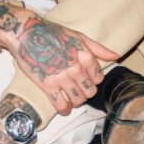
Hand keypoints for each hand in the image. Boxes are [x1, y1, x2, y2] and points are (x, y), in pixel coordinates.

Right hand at [0, 1, 118, 115]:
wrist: (27, 34)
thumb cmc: (53, 34)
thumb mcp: (79, 36)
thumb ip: (99, 49)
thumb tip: (116, 56)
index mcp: (86, 56)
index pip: (98, 79)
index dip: (93, 80)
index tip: (86, 79)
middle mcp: (76, 69)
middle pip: (90, 92)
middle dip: (85, 92)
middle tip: (78, 89)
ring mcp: (62, 78)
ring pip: (77, 101)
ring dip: (76, 102)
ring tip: (71, 98)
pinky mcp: (47, 85)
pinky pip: (60, 105)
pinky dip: (63, 109)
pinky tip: (63, 108)